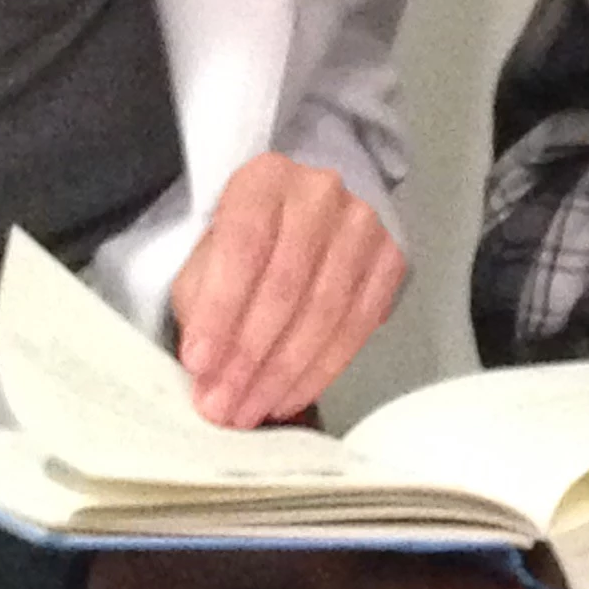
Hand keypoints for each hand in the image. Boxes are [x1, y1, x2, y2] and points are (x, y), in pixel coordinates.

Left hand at [170, 152, 406, 426]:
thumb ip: (203, 301)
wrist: (304, 213)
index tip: (198, 364)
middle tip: (222, 406)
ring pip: (326, 311)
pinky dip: (321, 370)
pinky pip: (358, 326)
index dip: (221, 309)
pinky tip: (289, 396)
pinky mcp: (391, 259)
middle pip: (287, 285)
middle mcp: (321, 192)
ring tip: (249, 411)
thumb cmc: (244, 241)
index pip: (243, 245)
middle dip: (250, 356)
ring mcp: (364, 225)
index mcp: (265, 178)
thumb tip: (209, 370)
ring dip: (284, 373)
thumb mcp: (206, 255)